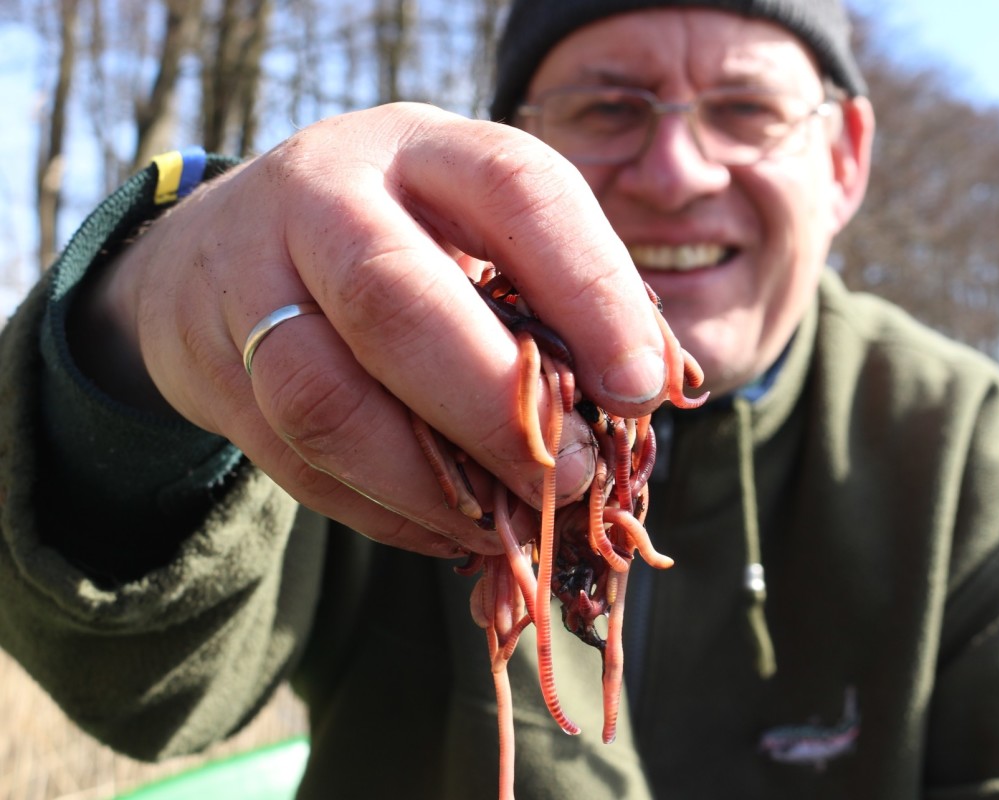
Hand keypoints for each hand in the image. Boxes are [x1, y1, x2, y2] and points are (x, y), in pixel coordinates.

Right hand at [71, 103, 670, 557]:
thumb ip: (555, 292)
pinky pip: (297, 462)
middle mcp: (324, 197)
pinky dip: (384, 513)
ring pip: (322, 398)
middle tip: (572, 477)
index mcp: (424, 149)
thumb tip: (645, 395)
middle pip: (394, 299)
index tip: (642, 387)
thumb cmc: (401, 238)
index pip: (517, 191)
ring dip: (428, 483)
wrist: (226, 246)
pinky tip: (448, 527)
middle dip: (493, 407)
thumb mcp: (475, 226)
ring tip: (504, 523)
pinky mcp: (214, 372)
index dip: (590, 289)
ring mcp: (252, 283)